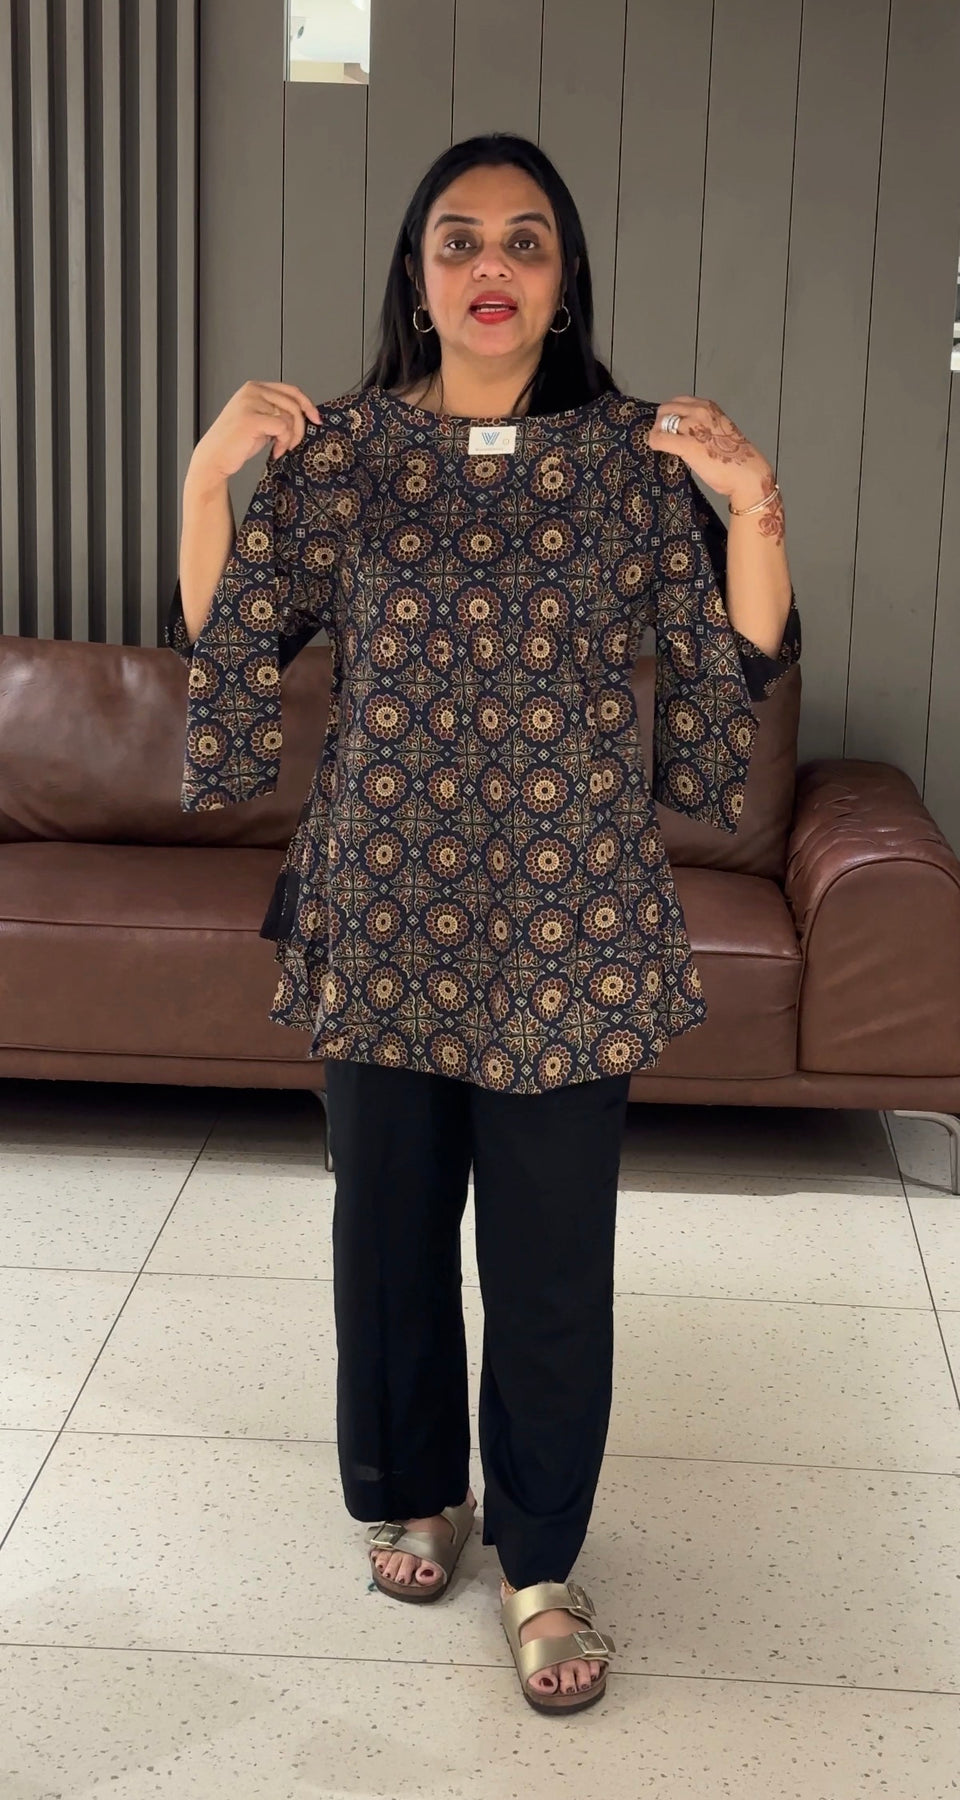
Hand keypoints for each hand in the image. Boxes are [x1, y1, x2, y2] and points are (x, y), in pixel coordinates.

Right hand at [189, 379, 321, 484]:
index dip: (307, 405)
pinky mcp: (252, 418)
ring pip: (290, 416)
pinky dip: (284, 443)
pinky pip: (283, 428)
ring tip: (281, 448)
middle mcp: (253, 390)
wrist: (215, 457)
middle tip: (294, 444)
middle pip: (294, 404)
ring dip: (290, 437)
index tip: (316, 419)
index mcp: (255, 387)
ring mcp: (251, 403)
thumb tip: (305, 414)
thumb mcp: (261, 420)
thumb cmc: (236, 442)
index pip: (291, 390)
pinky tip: (275, 452)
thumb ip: (278, 412)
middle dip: (300, 428)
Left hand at [646, 396, 773, 508]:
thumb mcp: (720, 431)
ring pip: (661, 422)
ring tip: (661, 445)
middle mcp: (700, 411)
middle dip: (660, 422)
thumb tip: (684, 431)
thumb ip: (703, 426)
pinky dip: (654, 442)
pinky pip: (659, 438)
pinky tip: (656, 449)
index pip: (679, 401)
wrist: (747, 474)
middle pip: (667, 409)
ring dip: (657, 433)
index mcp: (709, 407)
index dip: (670, 414)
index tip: (669, 427)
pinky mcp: (686, 445)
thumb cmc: (736, 458)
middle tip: (662, 437)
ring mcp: (693, 427)